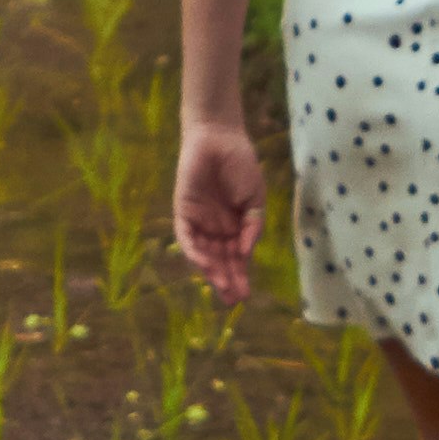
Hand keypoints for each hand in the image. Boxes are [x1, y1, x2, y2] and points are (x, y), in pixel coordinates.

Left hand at [173, 118, 266, 306]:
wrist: (221, 138)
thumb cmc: (241, 165)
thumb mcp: (255, 199)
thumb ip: (253, 226)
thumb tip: (246, 252)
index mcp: (235, 226)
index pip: (236, 258)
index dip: (240, 276)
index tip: (245, 296)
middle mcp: (216, 228)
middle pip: (220, 261)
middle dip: (227, 280)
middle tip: (233, 300)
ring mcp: (199, 221)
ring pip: (204, 254)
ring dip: (212, 272)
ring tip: (222, 287)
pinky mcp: (183, 212)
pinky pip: (186, 238)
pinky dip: (194, 252)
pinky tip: (204, 265)